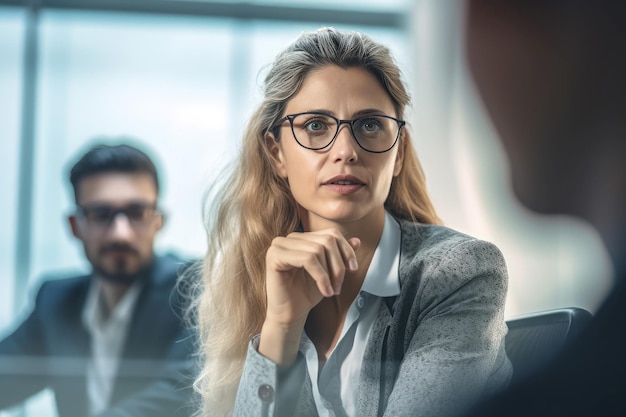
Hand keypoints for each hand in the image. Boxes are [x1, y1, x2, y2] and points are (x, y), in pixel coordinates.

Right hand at [259, 229, 358, 364]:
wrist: (290, 314)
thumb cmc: (307, 292)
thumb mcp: (329, 272)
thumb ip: (340, 255)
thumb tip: (357, 240)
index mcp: (301, 238)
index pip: (331, 233)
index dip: (346, 250)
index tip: (353, 269)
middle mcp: (289, 238)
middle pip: (327, 240)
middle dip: (338, 265)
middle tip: (339, 286)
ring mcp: (279, 245)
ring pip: (318, 249)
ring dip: (330, 274)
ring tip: (331, 291)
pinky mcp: (274, 256)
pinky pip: (308, 259)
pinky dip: (321, 276)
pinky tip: (324, 291)